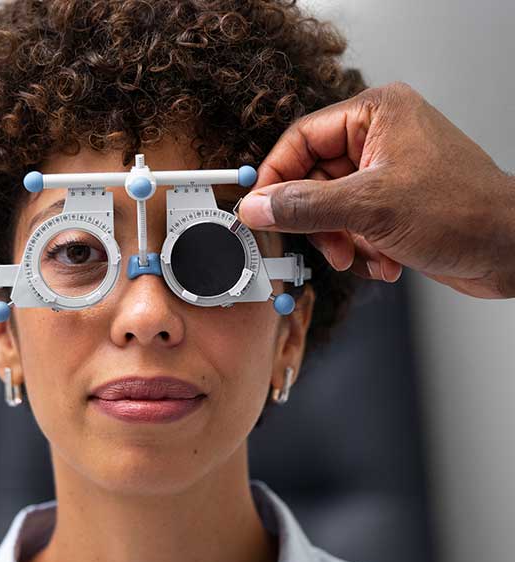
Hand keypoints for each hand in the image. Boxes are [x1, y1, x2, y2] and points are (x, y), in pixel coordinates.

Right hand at [238, 82, 514, 298]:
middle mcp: (378, 139)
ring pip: (330, 209)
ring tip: (362, 256)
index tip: (258, 209)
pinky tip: (385, 259)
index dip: (276, 177)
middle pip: (313, 179)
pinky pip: (351, 225)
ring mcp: (384, 174)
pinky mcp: (391, 204)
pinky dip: (361, 248)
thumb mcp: (371, 207)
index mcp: (375, 115)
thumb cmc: (464, 212)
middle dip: (319, 222)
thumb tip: (258, 206)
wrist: (510, 251)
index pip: (301, 139)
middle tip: (326, 245)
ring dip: (341, 241)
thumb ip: (306, 206)